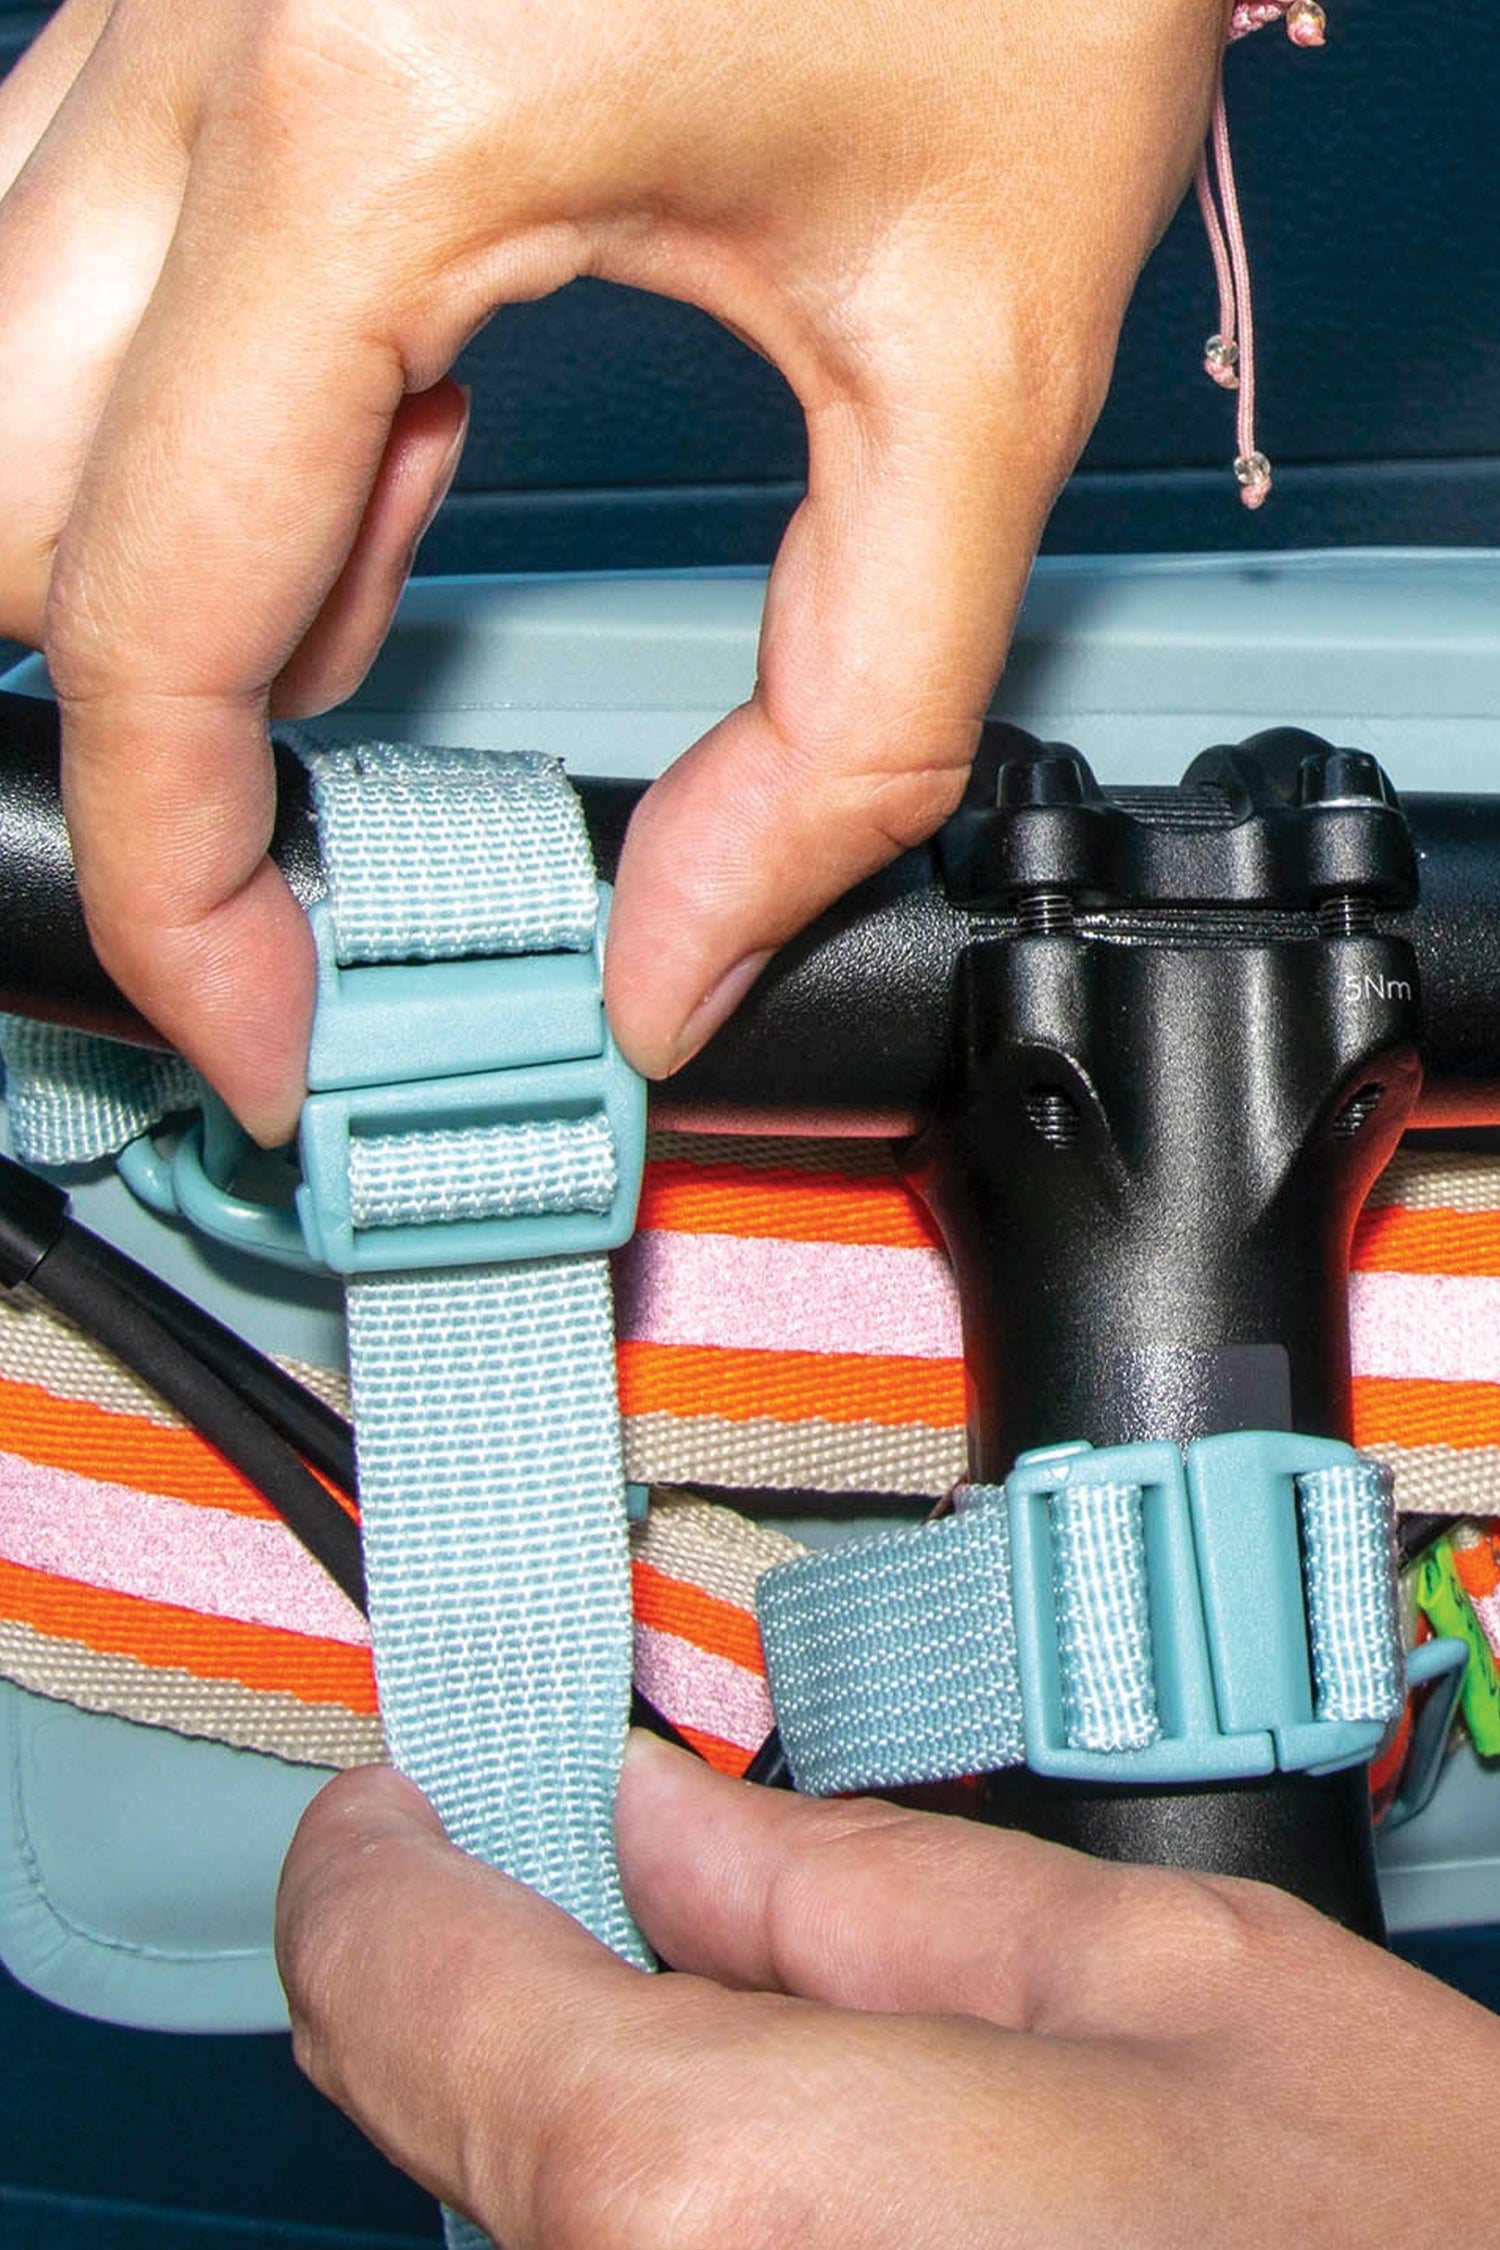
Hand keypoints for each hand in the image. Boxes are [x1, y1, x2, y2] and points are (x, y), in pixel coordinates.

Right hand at [0, 0, 1223, 1136]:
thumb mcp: (985, 363)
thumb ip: (842, 726)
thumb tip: (678, 962)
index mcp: (376, 114)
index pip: (155, 623)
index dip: (185, 895)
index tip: (278, 1036)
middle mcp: (208, 16)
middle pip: (2, 509)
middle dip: (140, 750)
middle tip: (309, 887)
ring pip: (9, 375)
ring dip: (157, 584)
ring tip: (370, 675)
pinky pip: (94, 244)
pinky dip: (201, 427)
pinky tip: (368, 477)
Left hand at [277, 1732, 1494, 2246]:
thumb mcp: (1159, 1974)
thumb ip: (864, 1884)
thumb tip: (661, 1822)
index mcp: (727, 2193)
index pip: (404, 1983)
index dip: (382, 1859)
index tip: (407, 1793)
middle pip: (445, 2115)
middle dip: (493, 1964)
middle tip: (586, 1857)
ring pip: (539, 2221)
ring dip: (590, 2103)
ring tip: (751, 2014)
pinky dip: (670, 2208)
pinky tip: (806, 2166)